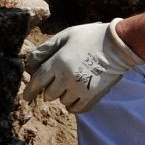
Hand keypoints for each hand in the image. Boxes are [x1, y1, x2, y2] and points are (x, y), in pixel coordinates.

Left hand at [20, 19, 144, 113]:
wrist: (118, 46)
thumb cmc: (90, 37)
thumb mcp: (65, 36)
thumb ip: (45, 49)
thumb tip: (29, 63)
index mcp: (58, 63)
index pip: (37, 82)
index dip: (30, 91)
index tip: (27, 97)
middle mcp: (66, 79)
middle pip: (48, 94)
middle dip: (50, 89)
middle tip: (58, 81)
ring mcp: (80, 89)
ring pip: (62, 102)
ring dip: (63, 95)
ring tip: (72, 83)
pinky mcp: (92, 97)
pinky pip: (76, 109)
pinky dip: (73, 104)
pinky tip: (76, 95)